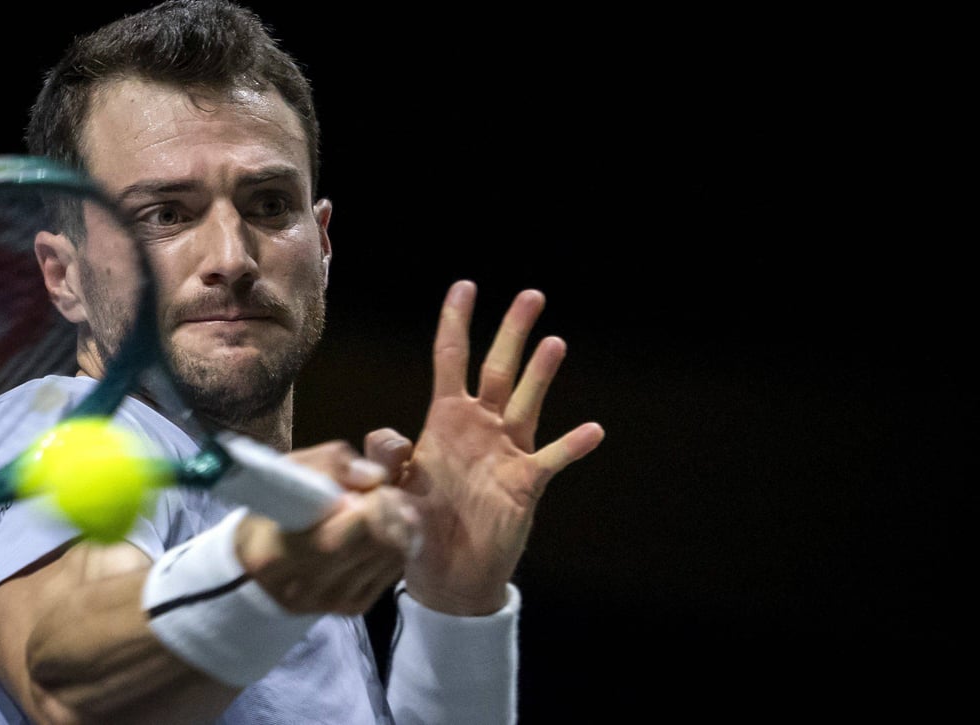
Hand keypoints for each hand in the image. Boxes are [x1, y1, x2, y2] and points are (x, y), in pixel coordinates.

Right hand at [236, 440, 419, 613]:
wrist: (256, 567)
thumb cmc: (270, 512)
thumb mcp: (285, 475)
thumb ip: (328, 465)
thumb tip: (374, 477)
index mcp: (276, 555)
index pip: (334, 539)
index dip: (364, 507)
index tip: (364, 488)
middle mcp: (304, 587)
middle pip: (371, 546)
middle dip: (388, 510)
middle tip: (383, 491)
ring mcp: (331, 600)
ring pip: (389, 557)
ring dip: (400, 524)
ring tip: (388, 505)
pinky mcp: (353, 606)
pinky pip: (394, 570)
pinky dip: (400, 543)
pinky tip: (389, 526)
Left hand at [399, 280, 604, 614]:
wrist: (446, 576)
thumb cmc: (417, 525)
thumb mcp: (392, 487)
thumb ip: (388, 457)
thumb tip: (390, 436)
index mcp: (444, 420)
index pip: (451, 360)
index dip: (456, 323)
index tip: (466, 286)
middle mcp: (480, 428)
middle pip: (499, 369)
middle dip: (512, 331)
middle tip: (531, 295)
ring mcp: (506, 452)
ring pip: (527, 402)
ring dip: (541, 374)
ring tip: (554, 342)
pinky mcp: (525, 484)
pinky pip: (552, 459)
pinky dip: (571, 445)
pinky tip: (591, 430)